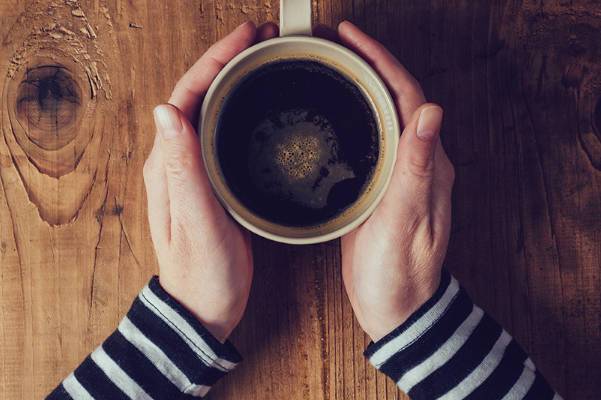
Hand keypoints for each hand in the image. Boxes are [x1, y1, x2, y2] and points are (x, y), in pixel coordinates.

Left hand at [143, 22, 277, 341]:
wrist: (203, 308)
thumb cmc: (204, 273)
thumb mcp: (199, 222)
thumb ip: (184, 169)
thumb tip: (168, 109)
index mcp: (169, 165)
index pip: (187, 96)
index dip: (215, 60)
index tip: (246, 37)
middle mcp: (176, 162)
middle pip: (198, 95)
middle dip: (226, 60)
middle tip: (262, 39)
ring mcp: (192, 171)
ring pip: (210, 111)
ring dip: (233, 80)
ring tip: (263, 60)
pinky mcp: (209, 182)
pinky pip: (220, 133)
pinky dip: (239, 108)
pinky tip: (258, 105)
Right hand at [336, 22, 454, 341]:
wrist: (397, 308)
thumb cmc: (399, 274)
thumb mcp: (404, 222)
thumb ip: (417, 169)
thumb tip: (431, 110)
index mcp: (426, 165)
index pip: (408, 97)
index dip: (381, 61)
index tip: (351, 37)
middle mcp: (418, 163)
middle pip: (395, 98)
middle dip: (368, 63)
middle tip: (332, 43)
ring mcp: (399, 174)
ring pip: (382, 115)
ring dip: (360, 84)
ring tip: (329, 64)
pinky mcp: (381, 187)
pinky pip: (371, 137)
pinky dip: (353, 114)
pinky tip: (332, 111)